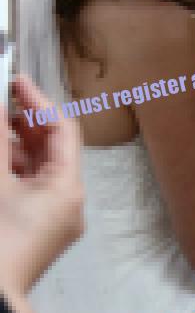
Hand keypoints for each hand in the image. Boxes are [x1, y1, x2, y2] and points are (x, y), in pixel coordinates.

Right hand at [0, 76, 83, 294]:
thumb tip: (0, 107)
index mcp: (68, 189)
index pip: (62, 130)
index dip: (38, 101)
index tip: (15, 81)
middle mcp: (70, 204)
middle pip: (52, 149)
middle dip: (24, 123)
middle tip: (0, 99)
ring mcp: (57, 220)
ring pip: (39, 169)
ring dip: (15, 146)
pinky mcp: (41, 230)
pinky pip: (31, 189)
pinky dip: (13, 171)